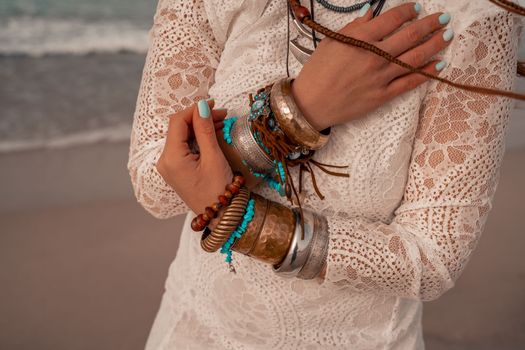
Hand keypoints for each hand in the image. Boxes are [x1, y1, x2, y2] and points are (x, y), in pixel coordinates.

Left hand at [156, 99, 232, 215]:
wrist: (220, 216)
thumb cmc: (218, 190)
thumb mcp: (213, 157)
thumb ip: (205, 130)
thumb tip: (201, 107)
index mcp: (171, 158)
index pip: (177, 122)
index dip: (194, 109)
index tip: (212, 105)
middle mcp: (165, 161)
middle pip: (179, 128)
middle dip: (199, 118)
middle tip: (221, 114)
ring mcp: (169, 166)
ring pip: (182, 136)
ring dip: (199, 127)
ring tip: (220, 122)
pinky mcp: (176, 169)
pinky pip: (184, 146)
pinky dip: (197, 138)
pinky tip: (212, 134)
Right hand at [291, 2, 453, 129]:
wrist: (311, 104)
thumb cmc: (317, 71)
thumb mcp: (331, 43)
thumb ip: (354, 27)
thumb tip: (371, 12)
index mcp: (360, 39)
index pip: (392, 19)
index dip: (408, 11)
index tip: (417, 8)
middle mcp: (374, 56)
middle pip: (410, 36)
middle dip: (430, 25)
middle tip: (443, 18)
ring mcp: (380, 77)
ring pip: (414, 57)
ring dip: (435, 45)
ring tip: (448, 36)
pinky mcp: (382, 96)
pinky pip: (409, 83)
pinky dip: (425, 73)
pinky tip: (439, 65)